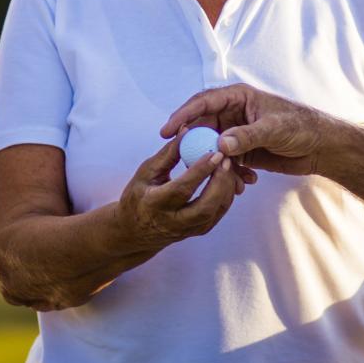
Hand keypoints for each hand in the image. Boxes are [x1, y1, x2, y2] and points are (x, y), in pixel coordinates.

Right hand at [115, 136, 247, 249]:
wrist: (135, 231)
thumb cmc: (139, 195)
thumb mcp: (147, 172)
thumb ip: (168, 154)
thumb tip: (186, 130)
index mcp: (155, 204)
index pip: (182, 188)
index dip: (200, 171)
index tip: (214, 153)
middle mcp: (172, 221)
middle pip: (204, 207)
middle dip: (219, 183)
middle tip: (227, 160)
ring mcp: (187, 230)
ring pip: (215, 212)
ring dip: (226, 187)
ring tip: (228, 165)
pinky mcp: (198, 232)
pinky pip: (218, 214)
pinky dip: (226, 195)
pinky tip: (226, 178)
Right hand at [161, 83, 335, 175]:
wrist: (321, 147)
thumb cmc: (301, 127)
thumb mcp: (273, 129)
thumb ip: (246, 137)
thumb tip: (220, 145)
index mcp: (238, 97)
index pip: (203, 102)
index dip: (183, 115)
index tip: (167, 131)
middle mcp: (234, 113)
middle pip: (202, 127)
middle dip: (195, 146)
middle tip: (185, 162)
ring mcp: (237, 133)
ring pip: (213, 148)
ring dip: (214, 164)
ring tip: (223, 179)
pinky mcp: (243, 151)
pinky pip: (226, 162)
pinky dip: (230, 174)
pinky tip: (243, 184)